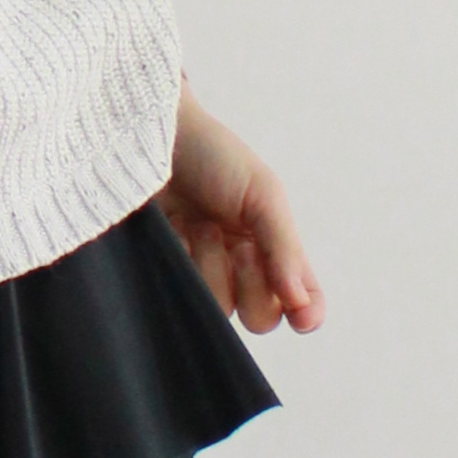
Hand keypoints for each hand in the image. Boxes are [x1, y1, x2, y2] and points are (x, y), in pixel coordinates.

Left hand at [154, 80, 325, 334]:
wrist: (152, 136)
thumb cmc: (213, 155)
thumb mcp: (262, 194)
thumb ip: (284, 248)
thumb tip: (300, 302)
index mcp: (272, 243)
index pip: (300, 294)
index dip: (305, 310)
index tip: (301, 320)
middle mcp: (240, 262)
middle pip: (260, 314)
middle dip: (251, 285)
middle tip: (238, 247)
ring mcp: (202, 268)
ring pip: (219, 309)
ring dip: (210, 268)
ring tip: (197, 226)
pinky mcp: (166, 270)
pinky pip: (179, 296)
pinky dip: (181, 266)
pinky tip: (176, 236)